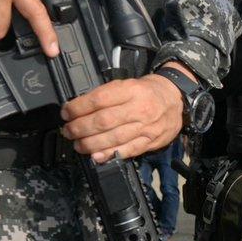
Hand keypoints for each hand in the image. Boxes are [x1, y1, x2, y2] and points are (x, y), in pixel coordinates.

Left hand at [61, 71, 183, 162]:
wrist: (175, 99)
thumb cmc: (146, 91)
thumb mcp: (127, 84)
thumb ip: (106, 95)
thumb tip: (79, 109)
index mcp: (131, 90)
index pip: (99, 99)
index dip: (78, 107)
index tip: (66, 112)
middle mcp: (139, 108)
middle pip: (103, 121)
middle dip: (80, 128)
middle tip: (68, 131)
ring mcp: (146, 127)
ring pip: (114, 138)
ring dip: (90, 144)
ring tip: (78, 144)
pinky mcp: (151, 141)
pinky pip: (128, 150)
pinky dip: (110, 155)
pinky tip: (97, 157)